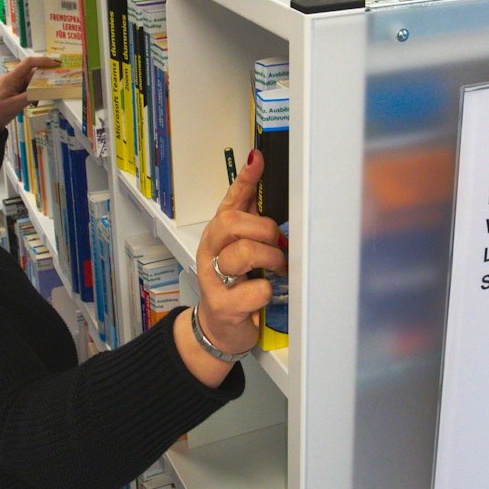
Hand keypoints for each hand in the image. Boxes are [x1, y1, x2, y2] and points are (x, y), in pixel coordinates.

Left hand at [0, 55, 57, 138]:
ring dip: (38, 90)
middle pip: (32, 74)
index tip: (56, 63)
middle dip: (44, 79)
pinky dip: (32, 95)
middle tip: (56, 84)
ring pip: (30, 83)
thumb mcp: (16, 105)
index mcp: (10, 78)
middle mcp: (12, 79)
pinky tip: (33, 104)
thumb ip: (31, 96)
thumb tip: (46, 89)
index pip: (29, 63)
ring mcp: (12, 86)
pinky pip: (26, 90)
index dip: (43, 61)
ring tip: (41, 100)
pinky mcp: (12, 93)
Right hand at [192, 149, 284, 355]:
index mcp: (218, 234)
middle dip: (265, 231)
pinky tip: (262, 296)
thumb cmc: (234, 284)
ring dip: (270, 259)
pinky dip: (267, 293)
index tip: (259, 160)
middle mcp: (210, 252)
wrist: (218, 329)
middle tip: (278, 247)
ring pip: (244, 253)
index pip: (230, 200)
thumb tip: (260, 174)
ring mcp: (213, 279)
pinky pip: (256, 290)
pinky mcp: (223, 306)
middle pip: (233, 223)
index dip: (245, 179)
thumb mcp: (240, 248)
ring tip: (276, 270)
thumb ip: (251, 218)